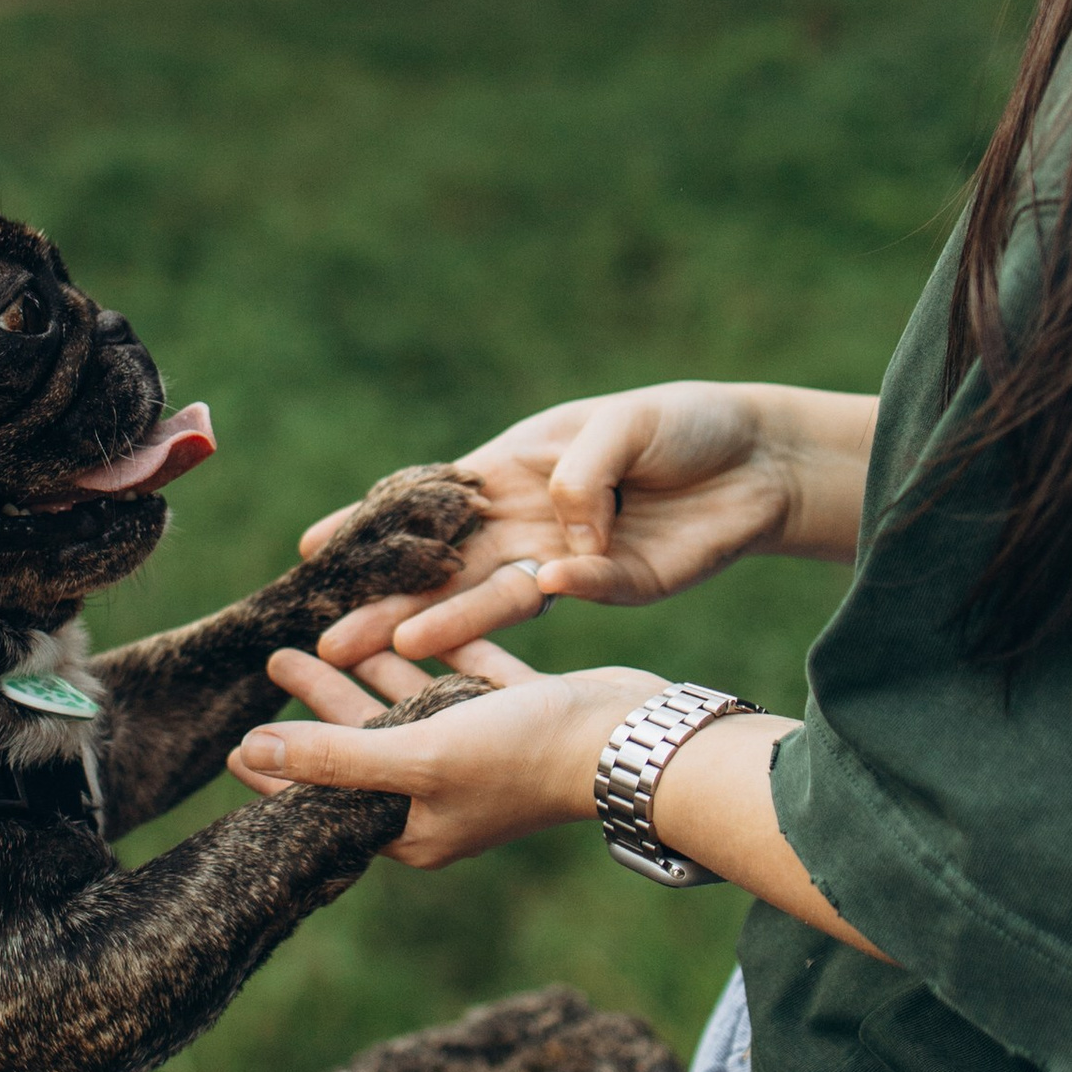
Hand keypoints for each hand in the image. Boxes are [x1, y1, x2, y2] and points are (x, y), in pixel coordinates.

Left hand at [230, 640, 670, 868]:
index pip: (329, 798)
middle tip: (276, 659)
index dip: (282, 770)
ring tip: (323, 637)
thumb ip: (334, 753)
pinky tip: (411, 623)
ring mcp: (484, 754)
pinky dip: (438, 653)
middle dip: (320, 703)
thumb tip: (251, 749)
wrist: (632, 739)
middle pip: (364, 742)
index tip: (236, 743)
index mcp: (415, 823)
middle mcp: (446, 794)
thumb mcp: (417, 756)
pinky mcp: (520, 714)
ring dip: (370, 671)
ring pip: (413, 706)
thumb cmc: (522, 756)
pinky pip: (466, 678)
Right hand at [301, 381, 875, 667]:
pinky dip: (557, 588)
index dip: (370, 525)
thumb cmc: (680, 424)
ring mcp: (567, 560)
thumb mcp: (622, 424)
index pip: (426, 504)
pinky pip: (575, 592)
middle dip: (387, 601)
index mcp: (509, 470)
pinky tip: (534, 588)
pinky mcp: (615, 586)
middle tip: (330, 640)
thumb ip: (581, 473)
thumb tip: (556, 534)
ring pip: (492, 597)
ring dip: (443, 623)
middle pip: (445, 568)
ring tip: (391, 647)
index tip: (311, 550)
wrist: (760, 459)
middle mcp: (526, 522)